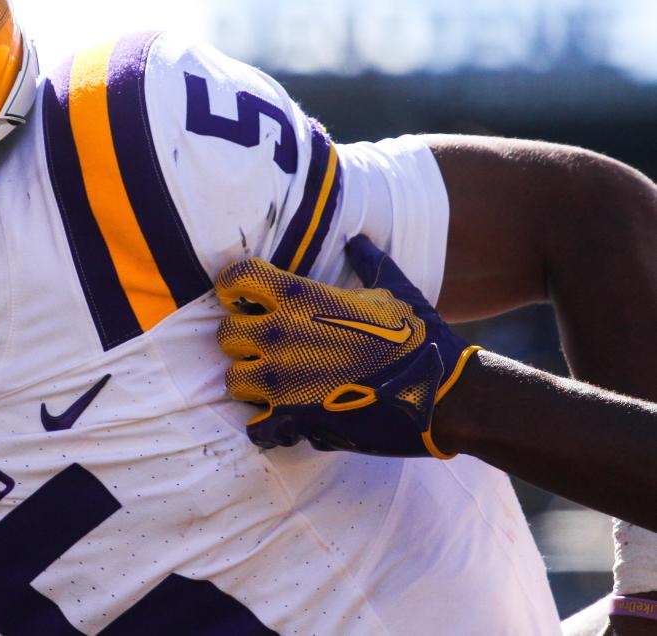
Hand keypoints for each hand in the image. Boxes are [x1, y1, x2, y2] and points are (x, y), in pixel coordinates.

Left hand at [215, 235, 477, 456]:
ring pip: (233, 380)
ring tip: (276, 387)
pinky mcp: (292, 419)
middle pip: (226, 333)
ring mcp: (283, 379)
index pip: (238, 276)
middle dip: (241, 341)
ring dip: (251, 383)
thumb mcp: (395, 292)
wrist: (443, 394)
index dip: (231, 285)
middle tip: (264, 349)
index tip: (237, 296)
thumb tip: (360, 241)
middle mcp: (283, 333)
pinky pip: (255, 426)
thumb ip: (369, 264)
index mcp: (301, 297)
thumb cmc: (420, 339)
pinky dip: (267, 428)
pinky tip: (286, 423)